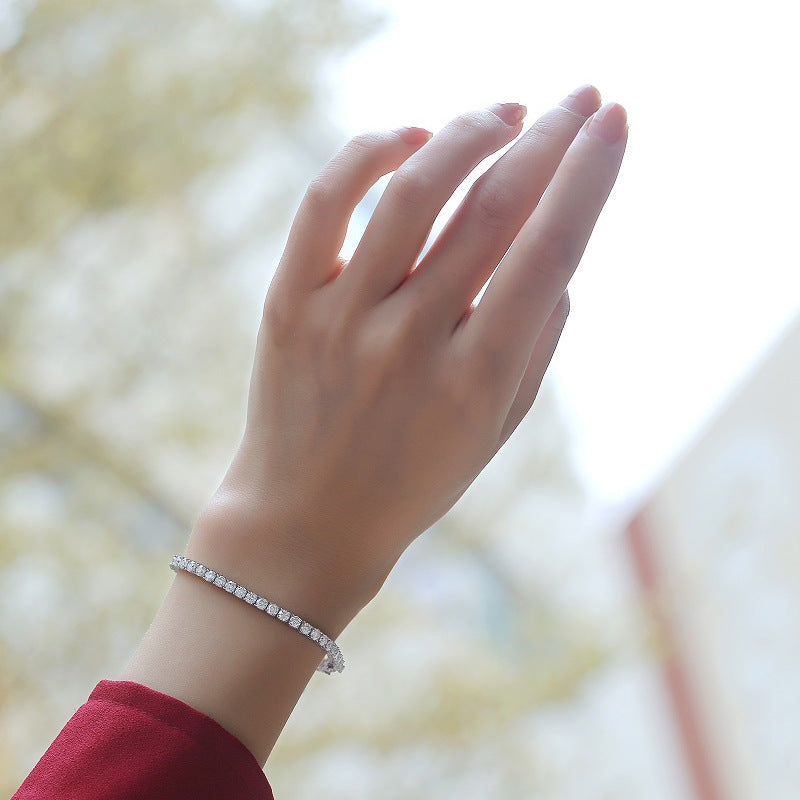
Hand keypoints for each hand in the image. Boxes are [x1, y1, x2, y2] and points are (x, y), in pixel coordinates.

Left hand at [192, 85, 626, 631]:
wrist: (307, 520)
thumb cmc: (413, 477)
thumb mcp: (494, 430)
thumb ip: (536, 343)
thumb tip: (557, 254)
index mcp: (477, 380)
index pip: (549, 251)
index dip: (588, 176)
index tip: (613, 124)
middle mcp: (412, 341)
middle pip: (492, 208)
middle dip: (549, 138)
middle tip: (580, 100)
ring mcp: (343, 319)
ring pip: (414, 191)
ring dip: (471, 133)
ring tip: (506, 113)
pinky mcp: (289, 304)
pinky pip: (325, 204)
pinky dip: (369, 153)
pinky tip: (411, 138)